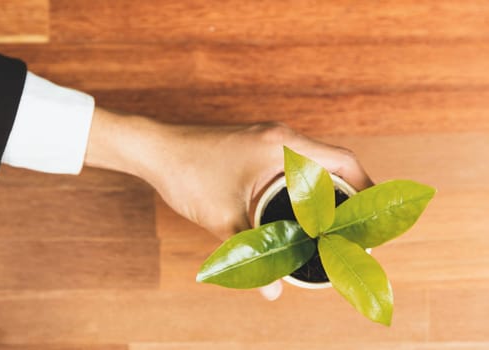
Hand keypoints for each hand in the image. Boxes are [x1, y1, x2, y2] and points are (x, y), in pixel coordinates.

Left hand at [85, 108, 372, 299]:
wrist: (155, 149)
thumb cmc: (187, 175)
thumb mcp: (224, 218)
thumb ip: (252, 255)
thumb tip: (273, 292)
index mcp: (281, 145)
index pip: (343, 160)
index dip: (367, 187)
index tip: (375, 214)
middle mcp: (279, 136)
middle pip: (332, 160)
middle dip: (350, 191)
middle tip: (355, 224)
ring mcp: (266, 137)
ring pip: (312, 161)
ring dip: (326, 186)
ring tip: (332, 219)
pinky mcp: (254, 144)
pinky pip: (292, 161)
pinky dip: (304, 182)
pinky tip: (299, 206)